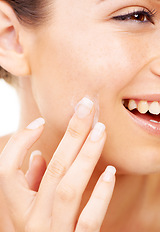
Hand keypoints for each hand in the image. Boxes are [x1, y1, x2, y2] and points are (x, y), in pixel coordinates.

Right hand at [0, 97, 115, 231]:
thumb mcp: (23, 213)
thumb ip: (28, 183)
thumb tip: (37, 155)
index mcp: (16, 209)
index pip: (7, 169)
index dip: (21, 141)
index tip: (40, 121)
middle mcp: (30, 221)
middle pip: (52, 169)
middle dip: (71, 134)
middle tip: (86, 108)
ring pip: (69, 188)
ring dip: (86, 156)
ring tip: (100, 130)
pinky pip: (88, 221)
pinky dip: (99, 195)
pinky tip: (111, 172)